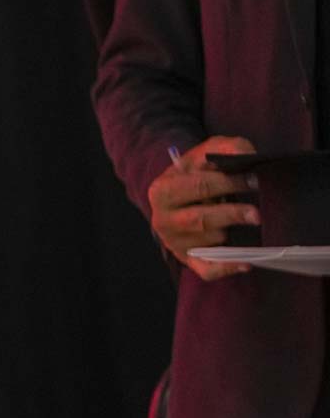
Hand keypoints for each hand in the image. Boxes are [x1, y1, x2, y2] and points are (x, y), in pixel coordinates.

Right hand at [147, 135, 258, 279]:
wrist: (176, 198)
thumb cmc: (194, 175)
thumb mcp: (202, 155)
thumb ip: (223, 148)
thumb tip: (247, 155)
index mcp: (161, 191)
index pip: (197, 186)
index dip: (228, 183)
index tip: (254, 180)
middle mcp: (162, 219)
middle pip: (201, 218)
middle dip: (232, 214)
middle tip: (257, 213)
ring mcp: (174, 242)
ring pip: (209, 241)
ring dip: (230, 234)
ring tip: (245, 226)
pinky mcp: (187, 260)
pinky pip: (208, 270)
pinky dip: (227, 268)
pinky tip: (246, 262)